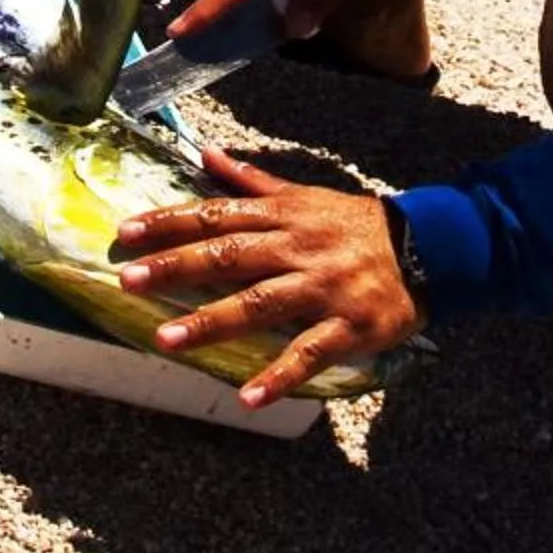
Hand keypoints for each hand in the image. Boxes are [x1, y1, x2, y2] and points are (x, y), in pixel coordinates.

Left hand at [115, 144, 422, 403]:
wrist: (426, 248)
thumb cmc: (354, 225)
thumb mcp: (305, 195)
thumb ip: (252, 181)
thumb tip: (206, 155)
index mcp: (282, 216)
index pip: (217, 215)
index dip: (171, 222)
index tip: (127, 232)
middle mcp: (296, 247)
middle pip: (229, 255)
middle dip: (177, 266)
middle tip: (130, 279)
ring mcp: (322, 287)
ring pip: (260, 303)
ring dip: (212, 321)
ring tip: (167, 339)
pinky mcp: (349, 325)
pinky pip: (310, 352)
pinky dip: (280, 375)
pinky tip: (248, 397)